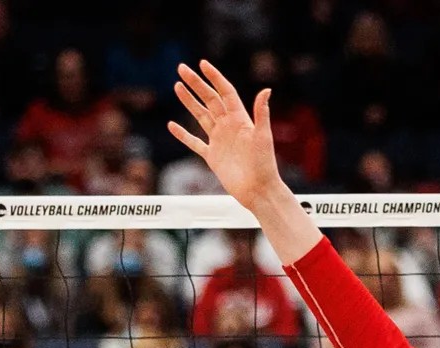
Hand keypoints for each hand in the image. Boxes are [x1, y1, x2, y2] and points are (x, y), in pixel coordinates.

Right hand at [170, 61, 285, 205]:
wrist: (259, 191)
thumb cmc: (264, 165)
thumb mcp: (263, 136)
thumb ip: (261, 113)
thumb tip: (266, 89)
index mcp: (240, 119)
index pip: (225, 92)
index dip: (214, 77)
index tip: (203, 64)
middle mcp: (228, 127)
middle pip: (209, 99)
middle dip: (196, 84)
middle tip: (181, 69)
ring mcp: (219, 141)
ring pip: (201, 116)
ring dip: (189, 102)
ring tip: (177, 86)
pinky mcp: (213, 157)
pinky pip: (195, 143)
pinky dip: (183, 135)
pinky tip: (172, 126)